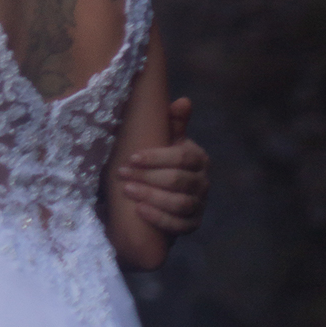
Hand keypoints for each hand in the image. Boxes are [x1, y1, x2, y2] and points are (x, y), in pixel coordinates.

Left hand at [115, 96, 209, 235]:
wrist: (165, 193)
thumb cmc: (163, 162)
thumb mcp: (167, 140)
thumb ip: (174, 122)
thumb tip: (184, 101)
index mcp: (199, 158)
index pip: (182, 157)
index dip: (157, 158)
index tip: (132, 157)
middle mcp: (204, 182)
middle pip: (177, 181)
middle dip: (147, 177)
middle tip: (122, 173)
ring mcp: (199, 205)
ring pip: (179, 203)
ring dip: (151, 197)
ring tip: (127, 190)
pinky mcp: (192, 224)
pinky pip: (179, 225)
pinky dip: (159, 218)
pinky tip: (139, 210)